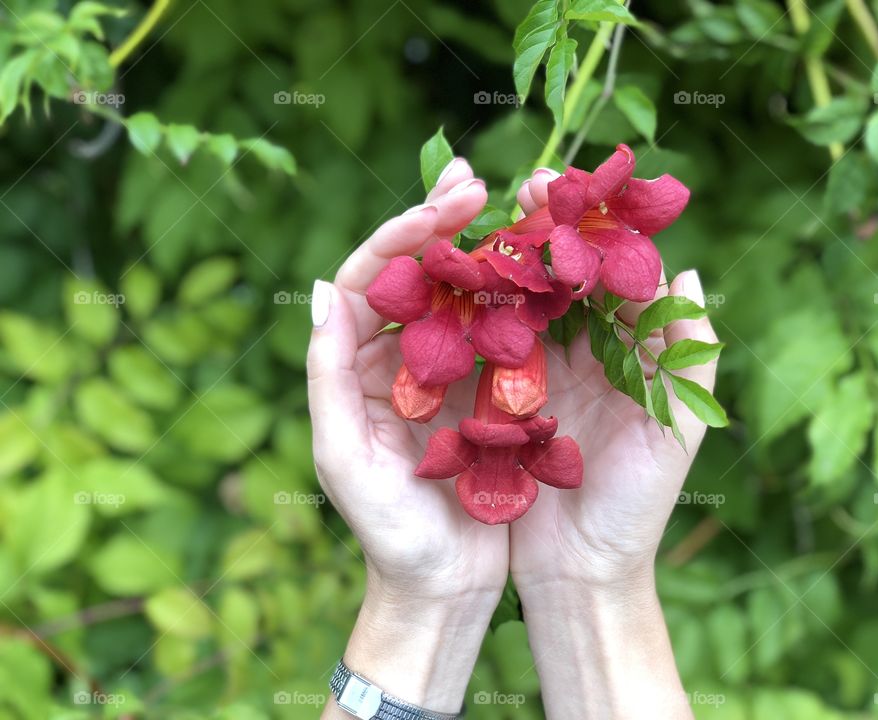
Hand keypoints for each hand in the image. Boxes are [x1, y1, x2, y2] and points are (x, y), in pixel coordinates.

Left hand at [307, 159, 505, 713]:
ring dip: (489, 248)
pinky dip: (525, 299)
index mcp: (359, 367)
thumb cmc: (388, 534)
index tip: (448, 202)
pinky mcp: (492, 394)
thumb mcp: (344, 461)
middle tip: (477, 177)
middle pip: (418, 273)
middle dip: (445, 220)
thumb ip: (328, 377)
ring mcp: (449, 373)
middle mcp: (401, 358)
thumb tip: (326, 288)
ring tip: (518, 203)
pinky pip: (508, 334)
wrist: (444, 588)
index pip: (370, 279)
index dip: (404, 232)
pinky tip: (549, 268)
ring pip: (466, 294)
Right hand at [510, 170, 716, 718]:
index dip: (589, 229)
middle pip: (556, 278)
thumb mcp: (675, 431)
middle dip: (537, 230)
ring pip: (514, 305)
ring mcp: (531, 377)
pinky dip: (467, 317)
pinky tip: (447, 283)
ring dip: (497, 264)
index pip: (606, 274)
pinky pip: (481, 350)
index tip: (566, 189)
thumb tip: (689, 272)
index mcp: (623, 353)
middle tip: (517, 188)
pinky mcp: (492, 403)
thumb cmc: (637, 506)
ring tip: (474, 220)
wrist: (581, 573)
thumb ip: (689, 353)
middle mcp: (578, 355)